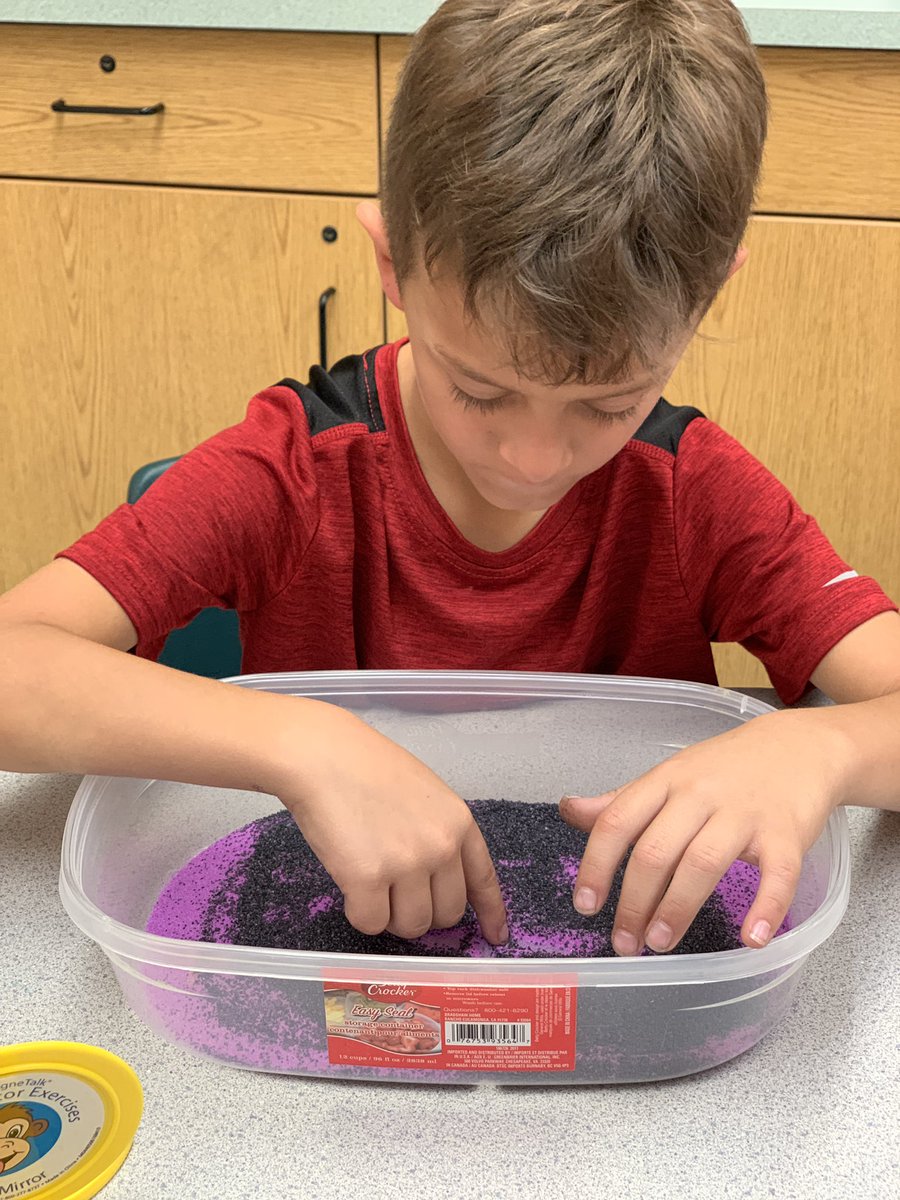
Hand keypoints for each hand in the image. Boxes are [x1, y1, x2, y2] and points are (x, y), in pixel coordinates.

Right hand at [270, 699, 508, 944]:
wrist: (323, 756)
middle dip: (422, 912)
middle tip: (395, 893)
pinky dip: (359, 912)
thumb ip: (439, 834)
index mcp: (458, 823)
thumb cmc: (365, 768)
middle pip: (446, 914)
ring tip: (371, 883)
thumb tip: (438, 882)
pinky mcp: (368, 879)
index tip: (494, 936)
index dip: (490, 913)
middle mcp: (441, 846)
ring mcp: (407, 863)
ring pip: (411, 925)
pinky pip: (371, 923)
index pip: (483, 880)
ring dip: (390, 916)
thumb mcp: (424, 795)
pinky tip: (349, 884)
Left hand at [560, 709, 849, 955]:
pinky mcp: (787, 833)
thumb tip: (568, 810)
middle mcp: (699, 795)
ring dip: (678, 908)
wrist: (802, 746)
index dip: (597, 865)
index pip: (619, 821)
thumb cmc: (727, 768)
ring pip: (703, 862)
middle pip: (656, 850)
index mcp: (665, 782)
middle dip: (634, 902)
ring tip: (660, 943)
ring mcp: (744, 813)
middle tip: (624, 943)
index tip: (586, 906)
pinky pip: (778, 874)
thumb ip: (622, 801)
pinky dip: (766, 908)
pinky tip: (751, 939)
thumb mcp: (669, 776)